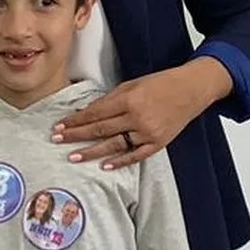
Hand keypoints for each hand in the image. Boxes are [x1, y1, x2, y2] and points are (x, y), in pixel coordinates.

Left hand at [53, 59, 231, 169]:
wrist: (191, 90)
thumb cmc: (161, 83)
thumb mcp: (133, 84)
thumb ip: (111, 99)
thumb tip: (87, 112)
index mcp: (129, 99)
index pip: (96, 113)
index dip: (76, 120)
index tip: (60, 126)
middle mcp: (137, 117)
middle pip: (101, 129)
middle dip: (77, 135)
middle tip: (58, 141)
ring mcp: (148, 132)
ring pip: (115, 145)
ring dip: (92, 151)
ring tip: (74, 156)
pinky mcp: (158, 142)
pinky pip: (136, 155)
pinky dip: (120, 161)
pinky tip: (105, 165)